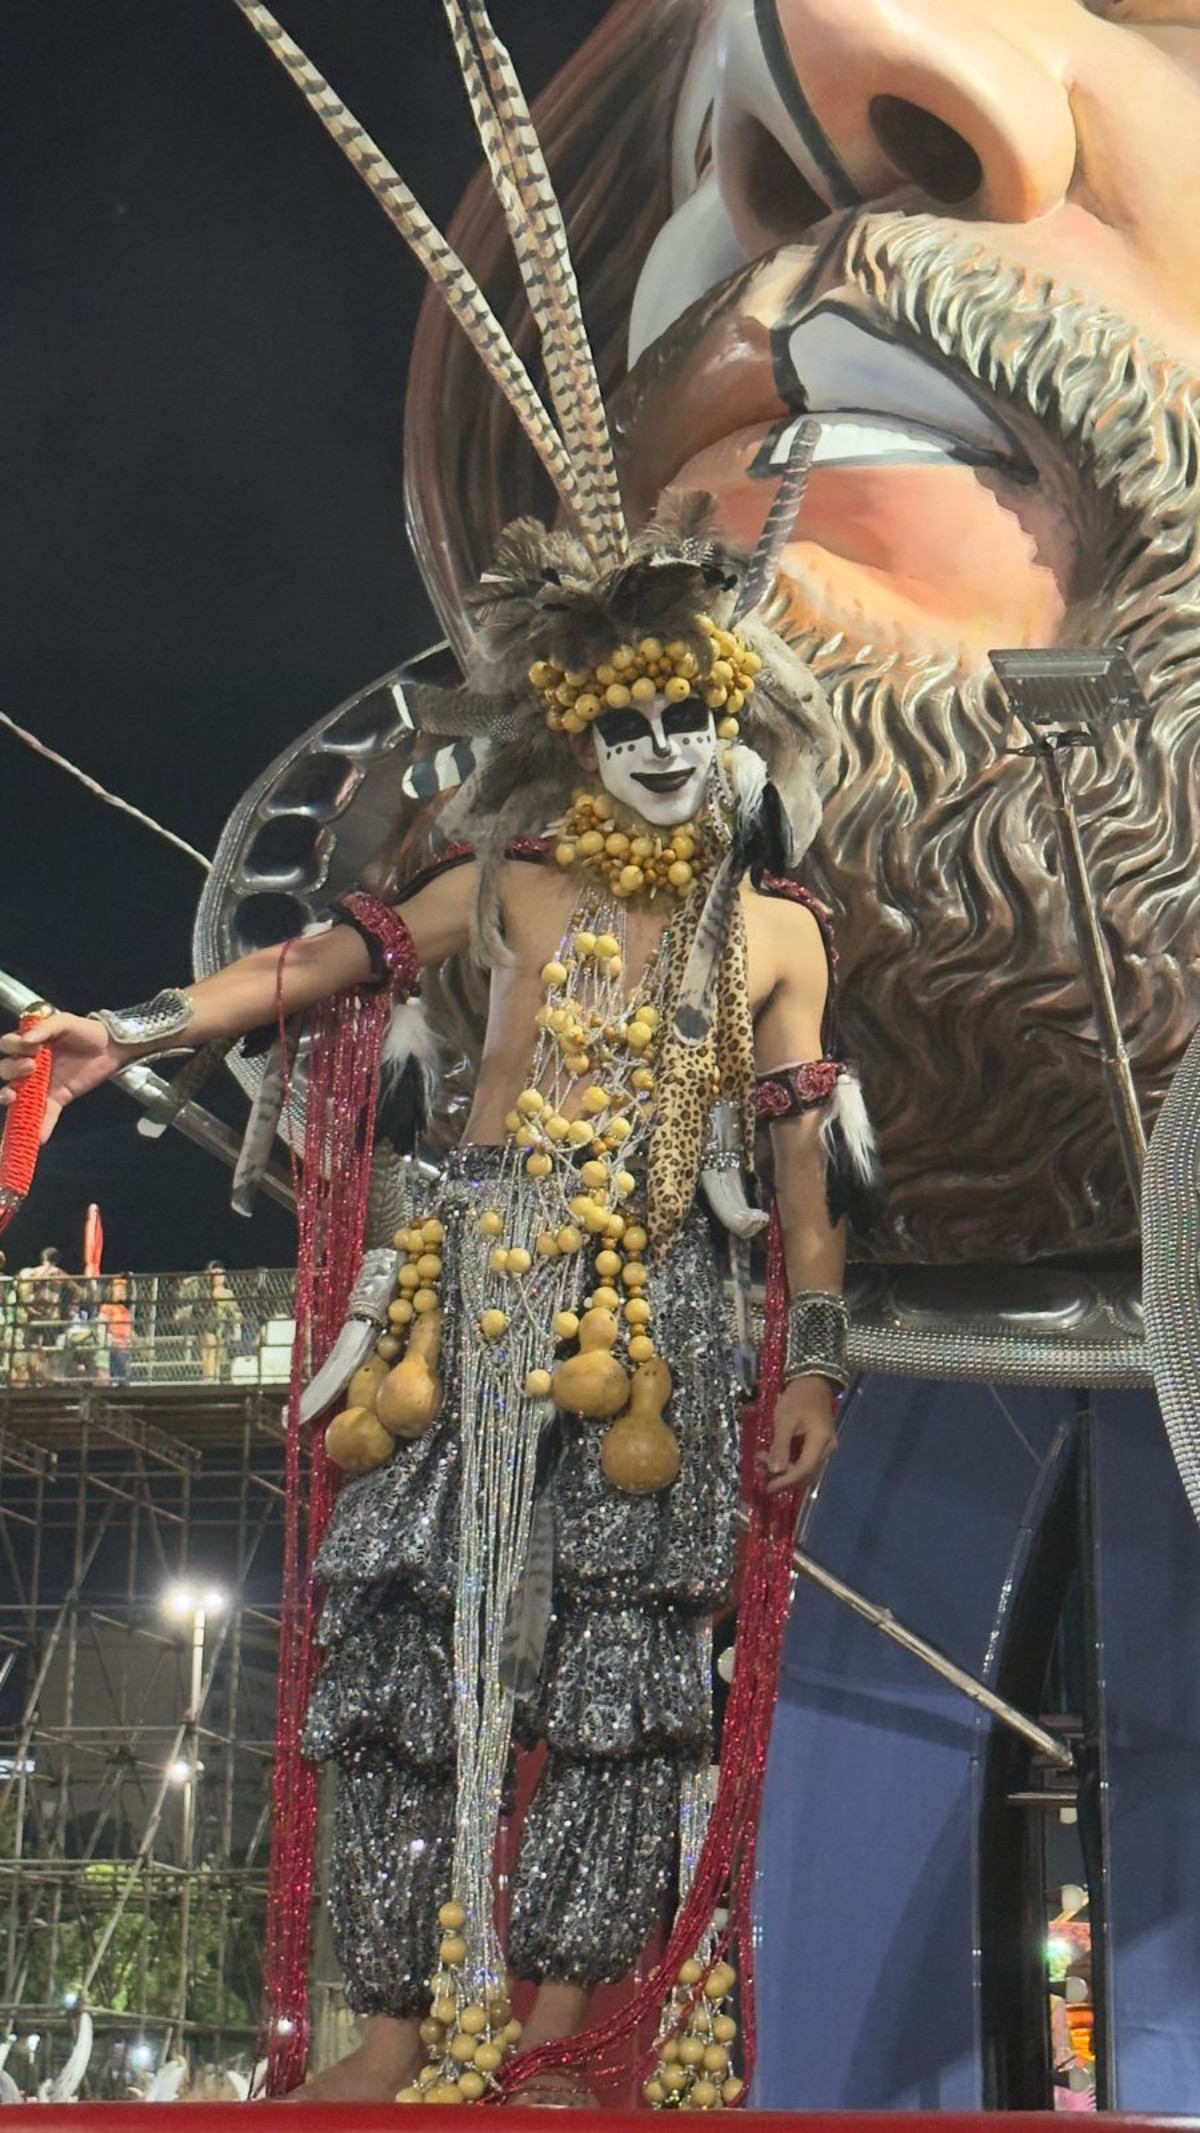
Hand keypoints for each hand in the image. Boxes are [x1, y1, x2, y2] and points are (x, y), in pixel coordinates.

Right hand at [0, 1013, 125, 1143]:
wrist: (112, 1048)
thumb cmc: (87, 1031)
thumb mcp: (67, 1022)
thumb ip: (47, 1028)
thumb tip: (27, 1040)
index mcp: (30, 1044)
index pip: (8, 1045)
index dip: (12, 1046)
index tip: (29, 1047)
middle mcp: (30, 1065)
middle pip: (6, 1070)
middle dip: (11, 1069)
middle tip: (31, 1067)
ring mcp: (41, 1084)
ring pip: (17, 1094)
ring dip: (10, 1097)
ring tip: (14, 1097)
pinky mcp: (56, 1099)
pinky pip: (44, 1115)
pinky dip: (41, 1127)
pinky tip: (38, 1137)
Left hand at [756, 1373, 837, 1495]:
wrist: (812, 1382)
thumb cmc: (797, 1398)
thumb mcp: (784, 1420)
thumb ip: (780, 1446)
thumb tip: (775, 1471)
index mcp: (821, 1441)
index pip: (804, 1469)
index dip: (786, 1481)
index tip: (768, 1487)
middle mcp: (827, 1448)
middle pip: (806, 1472)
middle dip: (782, 1475)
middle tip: (760, 1467)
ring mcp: (825, 1447)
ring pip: (805, 1469)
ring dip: (784, 1469)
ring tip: (762, 1459)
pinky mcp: (819, 1445)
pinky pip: (805, 1460)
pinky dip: (789, 1462)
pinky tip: (773, 1455)